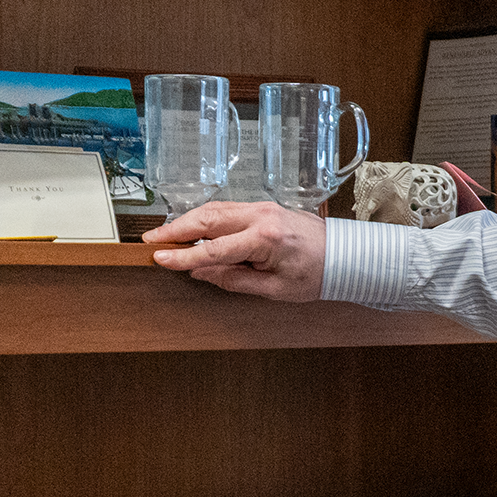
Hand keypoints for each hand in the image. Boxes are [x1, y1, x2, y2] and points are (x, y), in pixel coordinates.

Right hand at [145, 201, 326, 300]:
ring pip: (214, 209)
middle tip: (150, 241)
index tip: (160, 259)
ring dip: (187, 220)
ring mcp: (263, 207)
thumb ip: (233, 280)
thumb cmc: (316, 275)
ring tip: (164, 234)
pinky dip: (205, 217)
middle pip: (208, 219)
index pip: (213, 249)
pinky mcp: (264, 206)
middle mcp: (261, 216)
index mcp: (265, 239)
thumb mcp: (274, 289)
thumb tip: (200, 272)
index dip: (183, 256)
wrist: (346, 255)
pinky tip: (192, 227)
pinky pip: (227, 208)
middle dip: (176, 229)